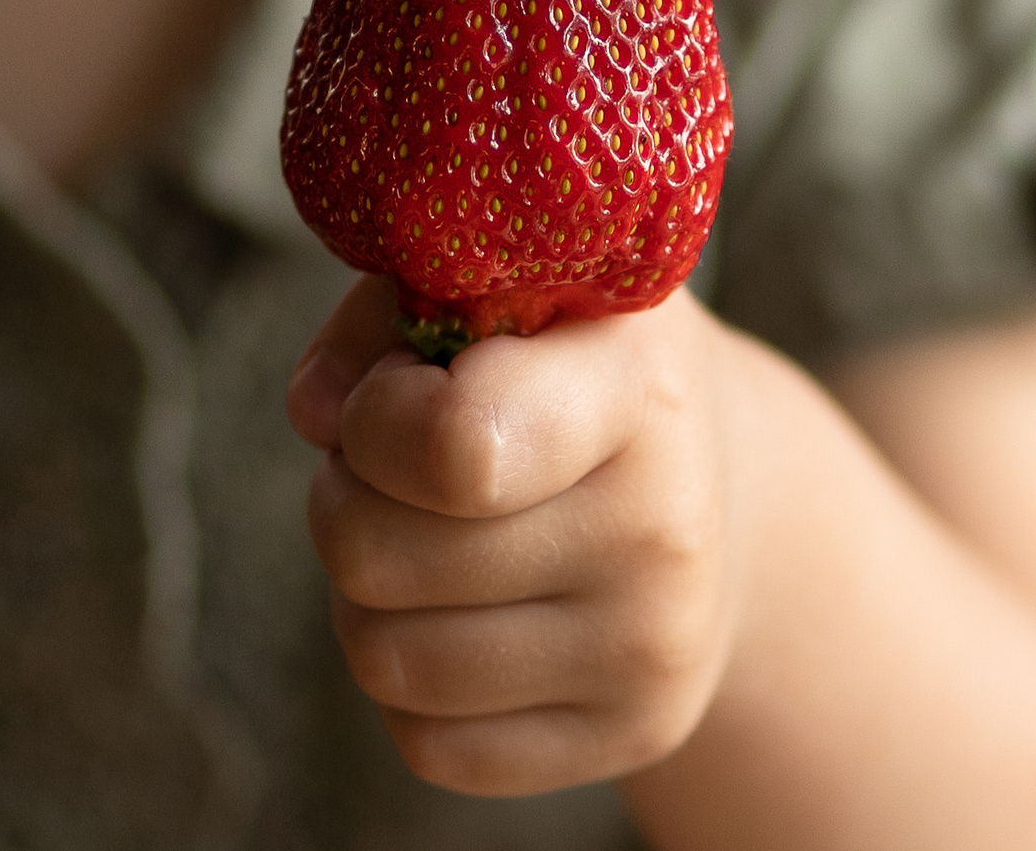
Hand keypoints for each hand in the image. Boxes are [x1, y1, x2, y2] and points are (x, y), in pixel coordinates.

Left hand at [286, 275, 760, 797]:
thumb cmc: (566, 366)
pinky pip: (427, 744)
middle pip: (372, 554)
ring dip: (366, 595)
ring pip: (382, 659)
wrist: (718, 485)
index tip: (397, 391)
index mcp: (635, 384)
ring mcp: (652, 648)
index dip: (374, 421)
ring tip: (425, 536)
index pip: (453, 446)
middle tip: (395, 468)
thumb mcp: (501, 292)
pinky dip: (412, 682)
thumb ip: (384, 319)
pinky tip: (466, 613)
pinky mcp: (631, 736)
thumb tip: (316, 413)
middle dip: (347, 498)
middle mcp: (661, 527)